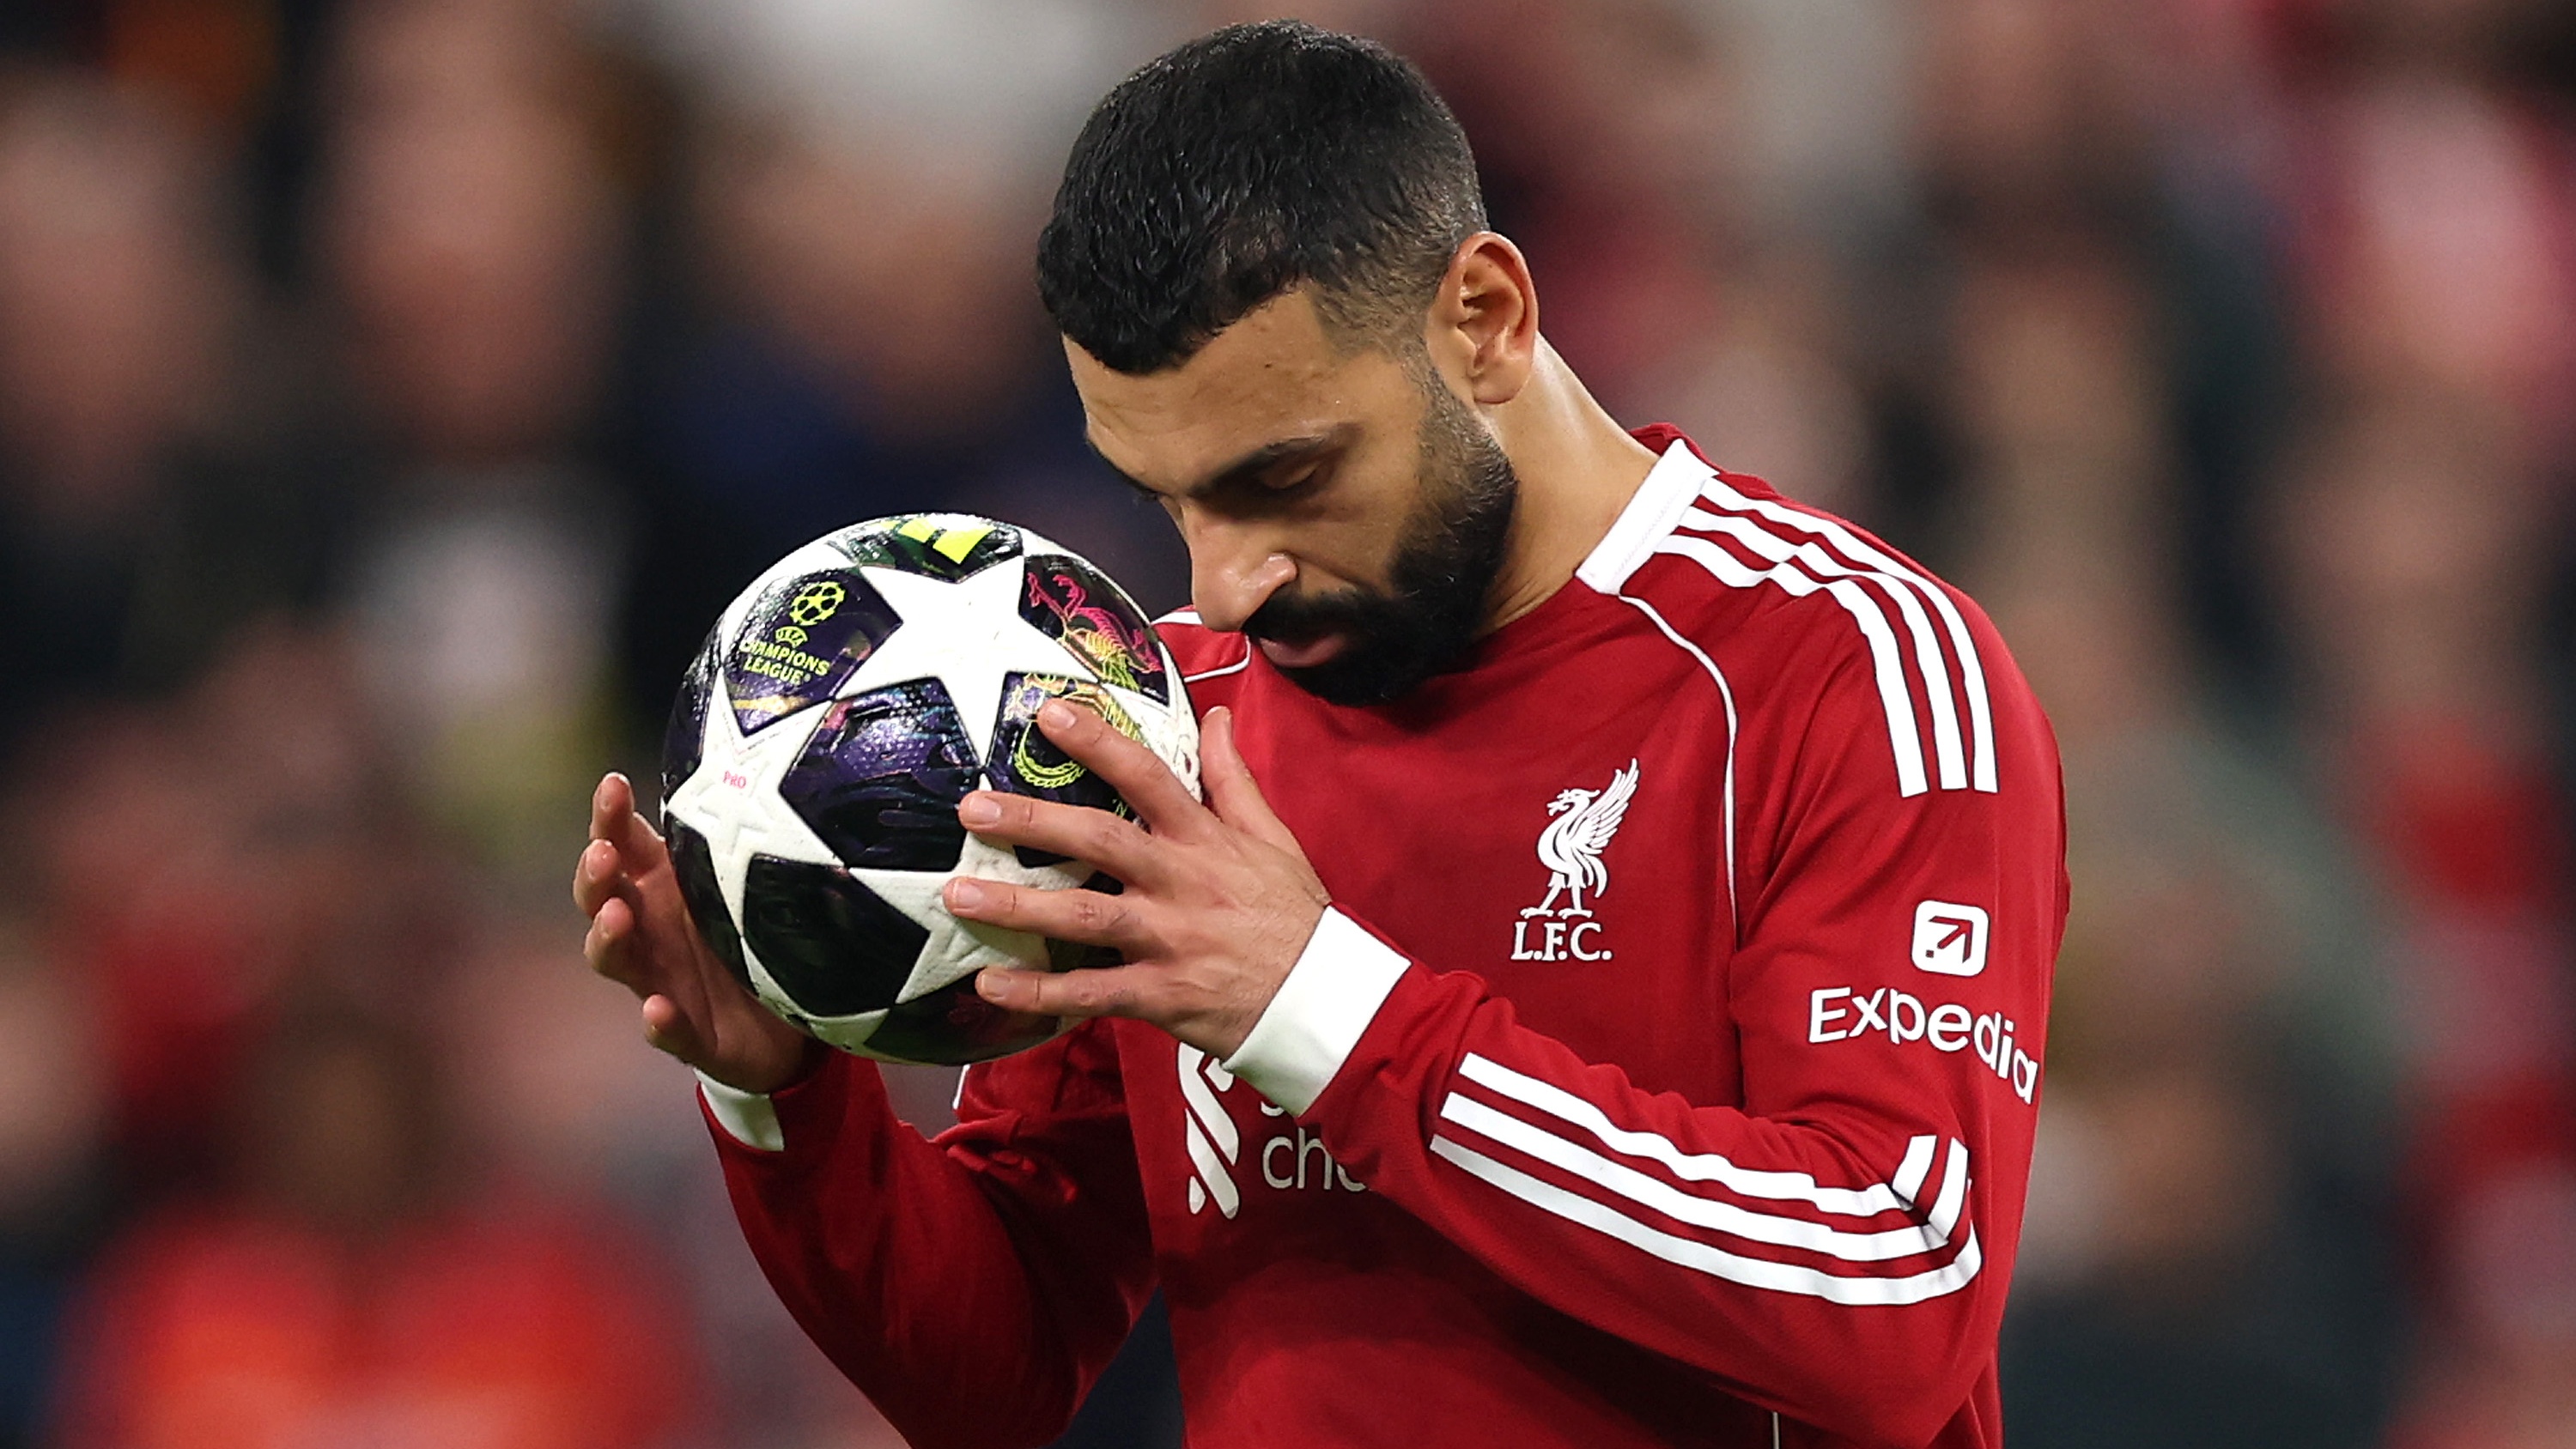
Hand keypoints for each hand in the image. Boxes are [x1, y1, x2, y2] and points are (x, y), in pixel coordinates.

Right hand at [574, 773, 813, 1093]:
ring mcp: (663, 983)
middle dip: (595, 878)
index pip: (622, 846)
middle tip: (603, 856)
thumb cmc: (750, 933)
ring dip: (609, 939)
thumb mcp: (741, 878)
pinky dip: (660, 1024)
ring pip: (617, 960)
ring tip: (617, 918)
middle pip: (602, 899)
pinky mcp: (689, 1035)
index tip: (613, 786)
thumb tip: (741, 764)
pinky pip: (668, 1032)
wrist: (788, 1020)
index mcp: (661, 887)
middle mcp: (650, 931)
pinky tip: (656, 1011)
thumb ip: (726, 836)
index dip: (609, 819)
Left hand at [945, 703, 1326, 1059]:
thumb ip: (1232, 777)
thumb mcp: (1271, 836)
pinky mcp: (1158, 994)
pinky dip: (1038, 992)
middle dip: (1032, 823)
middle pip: (1098, 842)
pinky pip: (1088, 994)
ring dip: (1017, 907)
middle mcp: (1179, 883)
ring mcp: (1166, 940)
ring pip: (1082, 918)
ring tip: (958, 896)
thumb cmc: (1294, 915)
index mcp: (1204, 840)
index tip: (1048, 714)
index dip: (1099, 743)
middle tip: (972, 809)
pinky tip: (989, 982)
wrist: (1321, 1000)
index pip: (1148, 778)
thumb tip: (1214, 716)